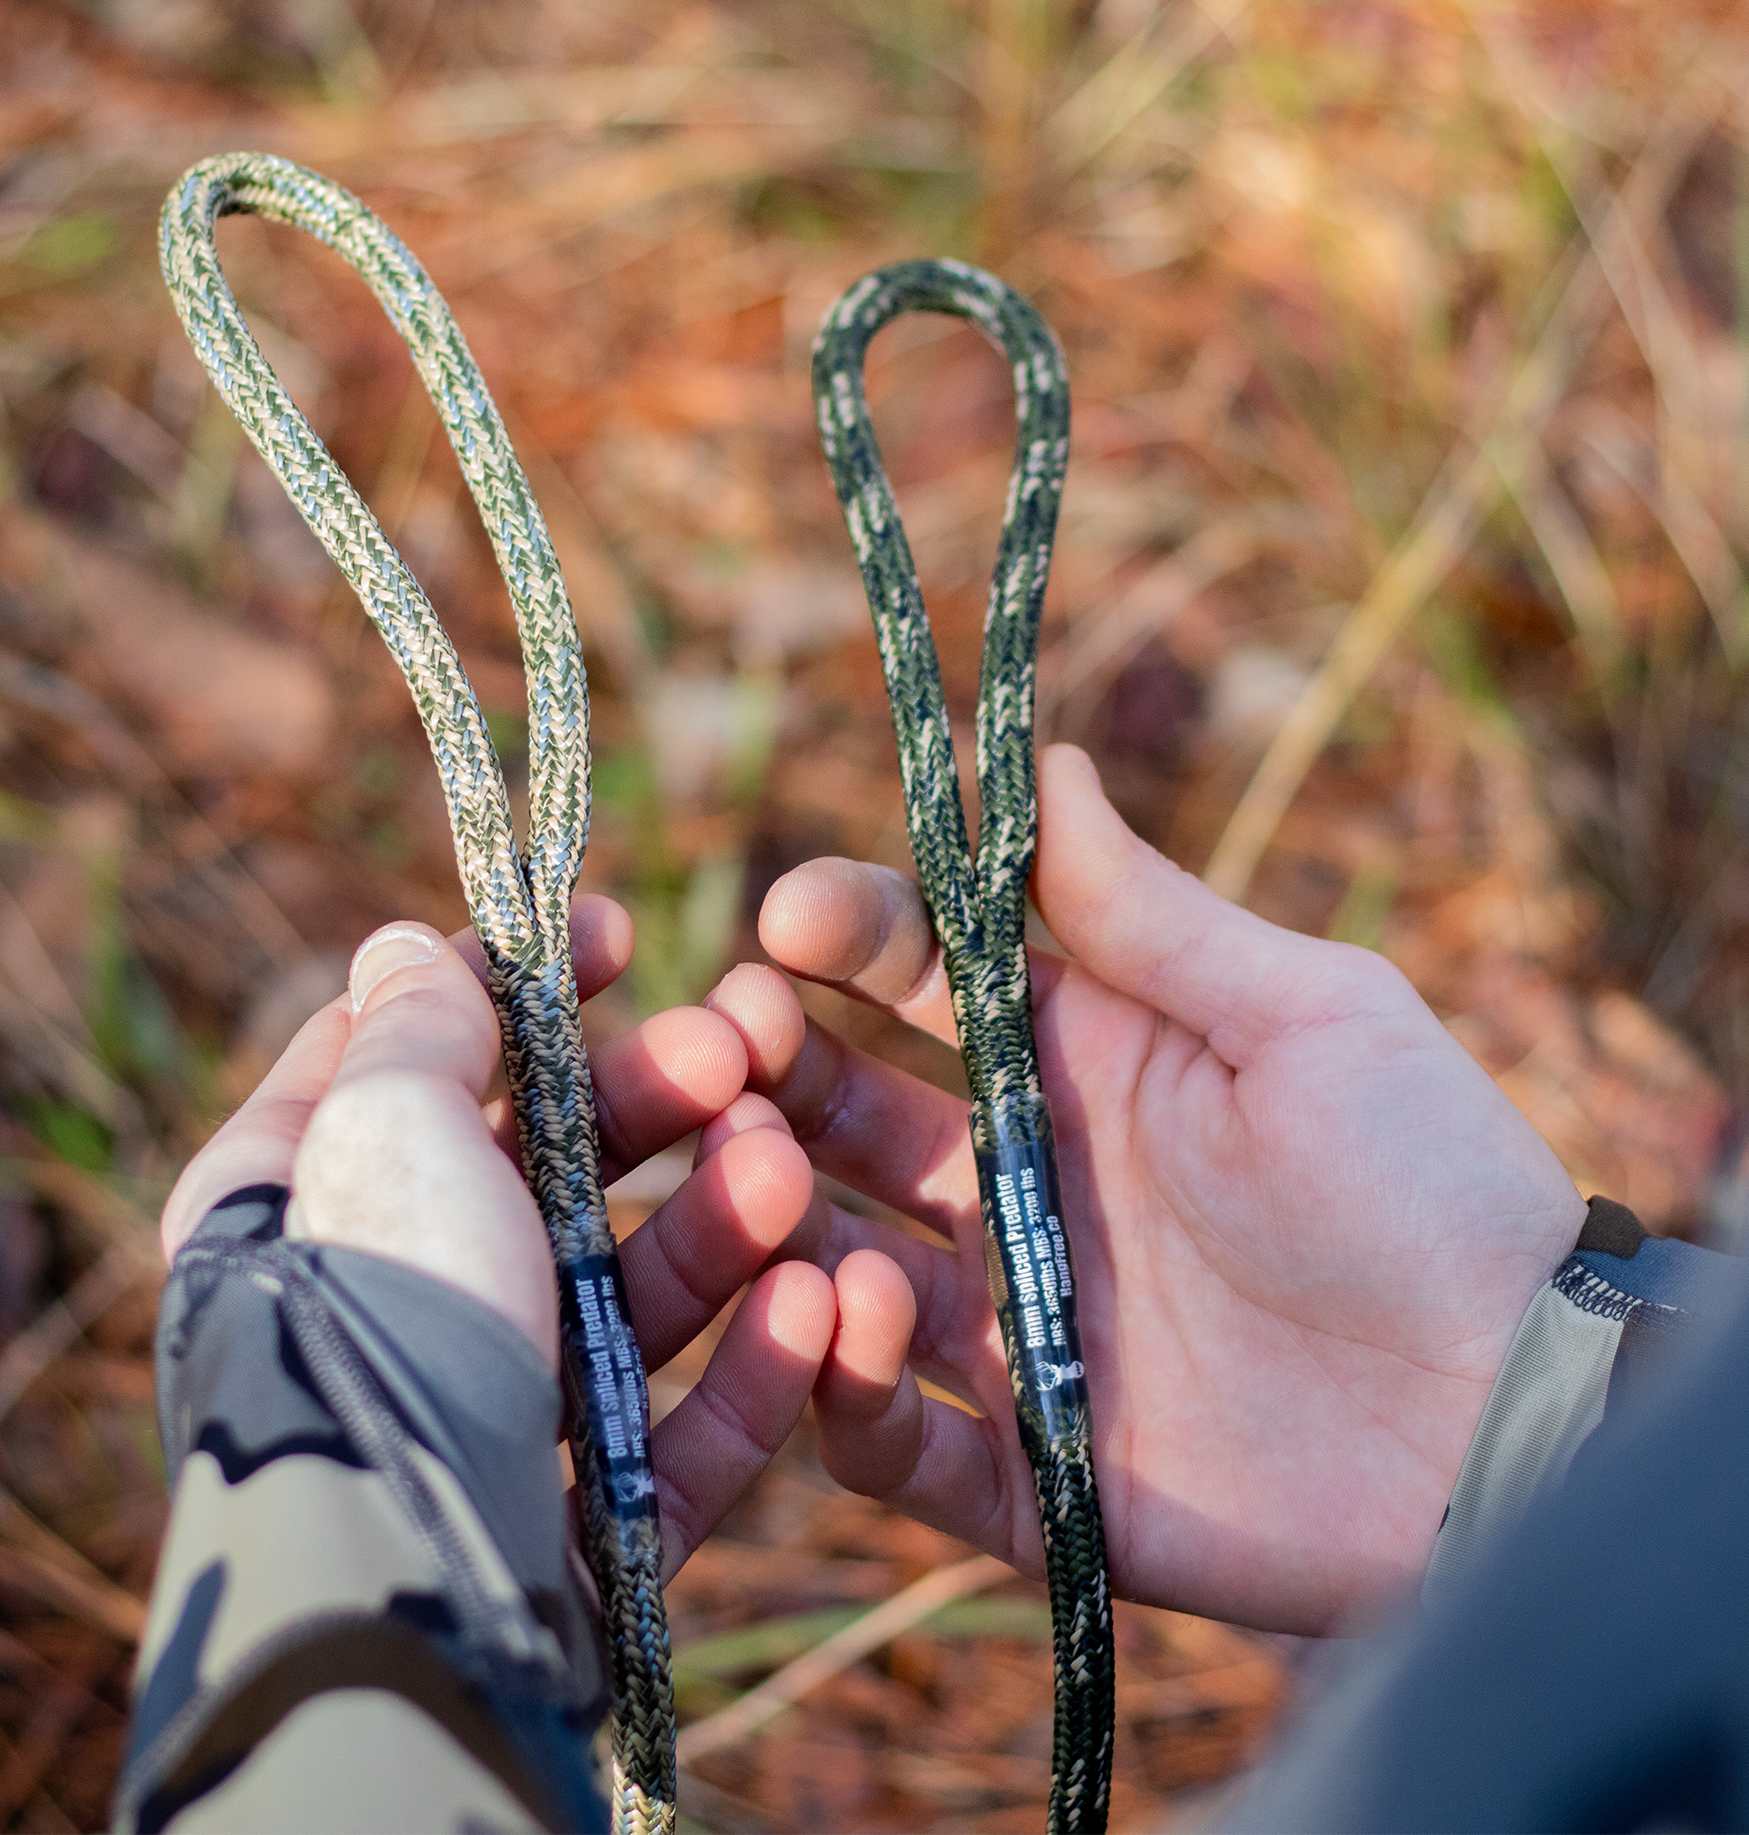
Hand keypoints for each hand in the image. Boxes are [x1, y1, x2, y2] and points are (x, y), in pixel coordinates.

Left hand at [166, 900, 831, 1579]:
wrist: (402, 1584)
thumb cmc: (377, 1315)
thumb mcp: (384, 1128)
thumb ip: (416, 1030)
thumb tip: (405, 944)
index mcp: (304, 1201)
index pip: (413, 1057)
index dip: (516, 985)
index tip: (617, 935)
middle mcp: (393, 1304)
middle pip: (548, 1174)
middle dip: (653, 1106)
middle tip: (736, 1053)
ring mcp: (490, 1413)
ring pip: (630, 1298)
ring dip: (721, 1226)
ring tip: (785, 1174)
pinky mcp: (578, 1522)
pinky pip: (681, 1435)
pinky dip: (752, 1370)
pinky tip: (817, 1305)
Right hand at [707, 745, 1583, 1633]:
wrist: (1519, 1411)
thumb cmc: (1428, 1182)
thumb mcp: (1301, 1015)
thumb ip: (1153, 914)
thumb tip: (1046, 760)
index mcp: (1084, 1069)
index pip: (919, 982)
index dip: (848, 938)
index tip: (787, 916)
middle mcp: (1026, 1191)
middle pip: (847, 1120)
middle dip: (769, 1075)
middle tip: (718, 1048)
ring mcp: (1019, 1331)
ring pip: (841, 1273)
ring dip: (781, 1222)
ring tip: (774, 1186)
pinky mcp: (1033, 1477)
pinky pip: (898, 1447)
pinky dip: (845, 1392)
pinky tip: (847, 1321)